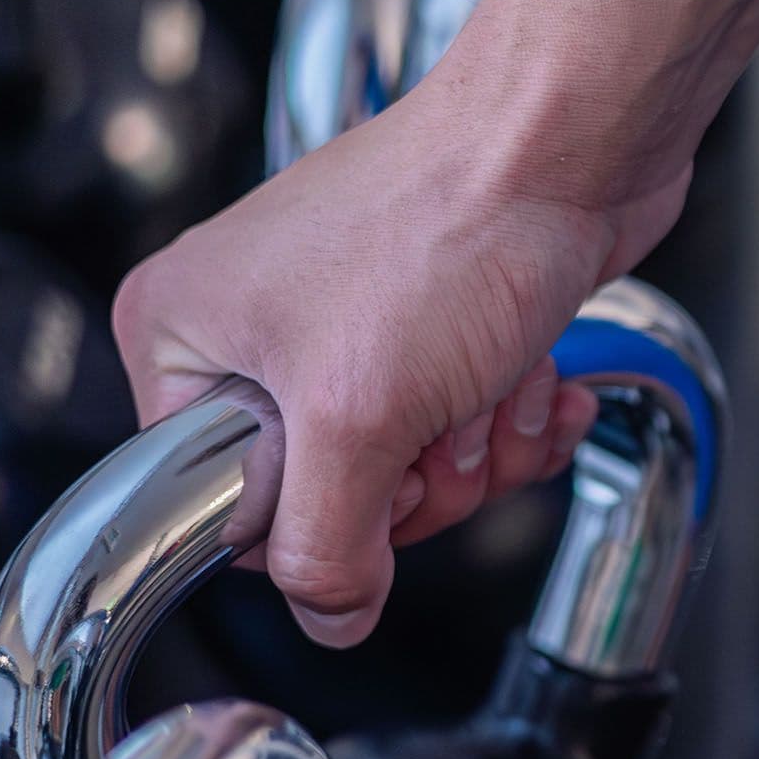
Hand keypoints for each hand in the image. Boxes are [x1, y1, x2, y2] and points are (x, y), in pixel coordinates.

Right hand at [111, 54, 687, 646]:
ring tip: (496, 378)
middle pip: (332, 497)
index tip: (375, 474)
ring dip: (481, 443)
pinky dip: (517, 412)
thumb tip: (327, 617)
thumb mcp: (359, 419)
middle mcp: (255, 326)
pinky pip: (467, 425)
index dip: (320, 516)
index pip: (226, 504)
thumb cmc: (452, 221)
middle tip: (446, 419)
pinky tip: (541, 374)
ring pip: (412, 469)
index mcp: (185, 336)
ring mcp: (350, 323)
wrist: (572, 140)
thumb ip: (328, 546)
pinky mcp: (436, 324)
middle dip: (422, 478)